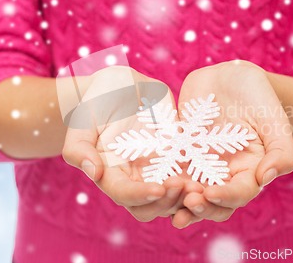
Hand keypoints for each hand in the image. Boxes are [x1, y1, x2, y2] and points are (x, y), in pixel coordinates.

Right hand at [62, 66, 186, 221]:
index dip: (140, 196)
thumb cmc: (98, 101)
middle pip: (150, 207)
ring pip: (173, 198)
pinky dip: (200, 181)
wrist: (123, 86)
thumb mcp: (83, 119)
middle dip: (167, 202)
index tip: (159, 188)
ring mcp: (157, 171)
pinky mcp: (176, 159)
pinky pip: (190, 176)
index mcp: (110, 174)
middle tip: (184, 186)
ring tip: (201, 186)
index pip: (124, 195)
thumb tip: (93, 172)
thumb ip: (79, 147)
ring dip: (186, 198)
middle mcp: (134, 178)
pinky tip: (213, 174)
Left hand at [172, 60, 292, 227]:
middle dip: (200, 207)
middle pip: (213, 202)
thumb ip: (281, 151)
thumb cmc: (259, 97)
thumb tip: (266, 178)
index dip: (226, 198)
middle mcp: (224, 173)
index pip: (239, 193)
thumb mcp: (275, 121)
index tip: (211, 194)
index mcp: (250, 171)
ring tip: (165, 200)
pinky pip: (169, 168)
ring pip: (188, 191)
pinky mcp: (181, 152)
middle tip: (188, 202)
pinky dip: (161, 178)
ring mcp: (200, 164)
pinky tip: (150, 180)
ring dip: (177, 200)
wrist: (231, 76)